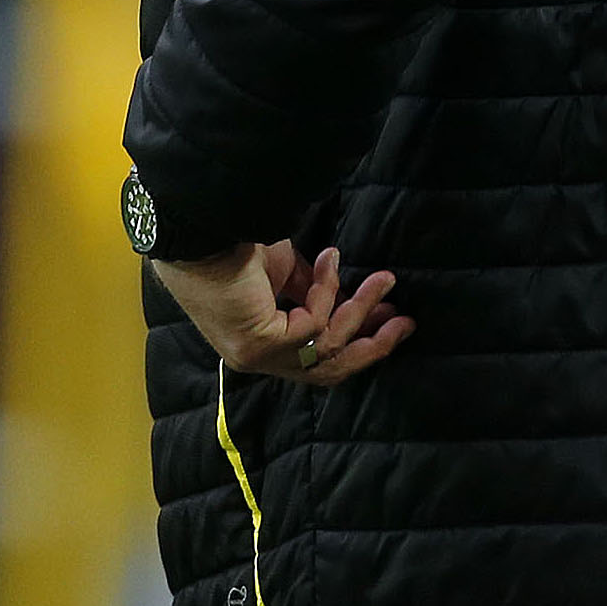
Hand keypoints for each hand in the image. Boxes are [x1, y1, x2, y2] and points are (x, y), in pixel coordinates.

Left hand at [152, 241, 411, 385]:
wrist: (202, 236)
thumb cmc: (234, 249)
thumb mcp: (286, 272)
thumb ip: (312, 290)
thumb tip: (342, 291)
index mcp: (262, 346)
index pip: (317, 361)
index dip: (356, 341)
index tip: (388, 316)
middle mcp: (259, 359)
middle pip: (328, 370)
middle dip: (371, 346)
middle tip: (404, 323)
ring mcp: (258, 356)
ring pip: (326, 347)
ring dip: (360, 310)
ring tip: (384, 279)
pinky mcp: (260, 344)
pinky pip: (313, 323)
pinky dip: (326, 291)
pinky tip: (329, 260)